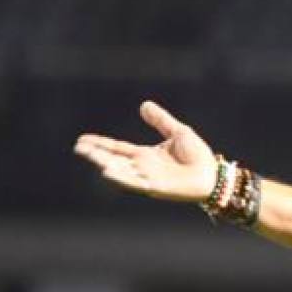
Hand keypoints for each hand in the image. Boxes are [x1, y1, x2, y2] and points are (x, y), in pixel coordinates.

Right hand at [73, 101, 219, 202]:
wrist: (213, 175)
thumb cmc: (198, 156)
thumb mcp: (177, 132)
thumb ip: (160, 120)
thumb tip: (143, 105)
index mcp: (144, 155)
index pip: (117, 148)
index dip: (100, 144)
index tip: (82, 140)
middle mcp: (142, 167)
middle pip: (114, 160)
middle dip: (96, 154)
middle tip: (79, 148)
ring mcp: (148, 178)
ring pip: (121, 172)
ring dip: (106, 164)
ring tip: (90, 157)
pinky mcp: (156, 187)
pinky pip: (136, 182)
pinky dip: (122, 178)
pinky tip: (109, 172)